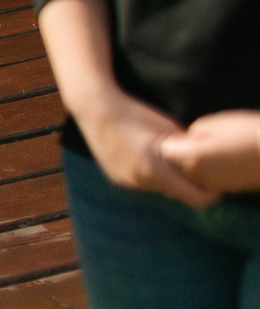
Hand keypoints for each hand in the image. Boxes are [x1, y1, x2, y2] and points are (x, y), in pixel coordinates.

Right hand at [71, 91, 217, 204]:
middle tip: (188, 167)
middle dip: (184, 184)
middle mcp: (140, 182)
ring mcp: (125, 181)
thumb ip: (188, 150)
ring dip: (164, 179)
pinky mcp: (114, 178)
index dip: (209, 194)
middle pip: (175, 193)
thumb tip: (206, 162)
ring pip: (156, 188)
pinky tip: (142, 155)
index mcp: (156, 171)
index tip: (214, 185)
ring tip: (162, 158)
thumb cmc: (135, 113)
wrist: (95, 109)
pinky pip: (140, 182)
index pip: (195, 199)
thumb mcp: (169, 129)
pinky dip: (147, 174)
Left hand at [159, 110, 259, 195]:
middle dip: (178, 157)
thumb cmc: (245, 131)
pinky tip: (222, 160)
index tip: (175, 135)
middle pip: (175, 168)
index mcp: (193, 158)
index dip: (169, 142)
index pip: (165, 152)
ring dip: (192, 166)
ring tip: (209, 151)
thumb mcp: (212, 124)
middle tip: (190, 143)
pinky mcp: (229, 189)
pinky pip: (209, 181)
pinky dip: (209, 172)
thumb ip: (190, 135)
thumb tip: (180, 143)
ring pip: (191, 176)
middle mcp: (200, 176)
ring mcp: (215, 185)